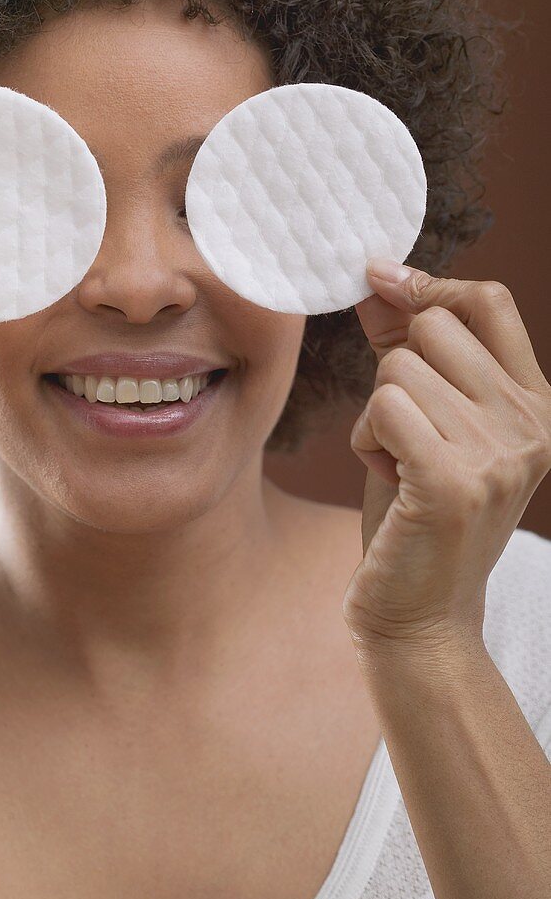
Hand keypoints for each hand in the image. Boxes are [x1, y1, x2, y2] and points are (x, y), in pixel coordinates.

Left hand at [343, 257, 550, 655]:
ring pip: (398, 369)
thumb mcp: (426, 425)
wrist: (421, 617)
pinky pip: (382, 407)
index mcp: (536, 405)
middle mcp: (530, 425)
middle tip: (404, 436)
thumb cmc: (415, 518)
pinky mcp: (452, 482)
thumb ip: (412, 355)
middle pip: (432, 330)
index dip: (430, 285)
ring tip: (397, 468)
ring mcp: (498, 453)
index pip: (491, 301)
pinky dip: (365, 440)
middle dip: (395, 374)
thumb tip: (380, 282)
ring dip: (376, 418)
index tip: (380, 281)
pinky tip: (384, 478)